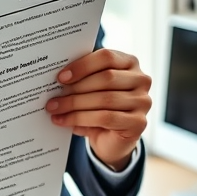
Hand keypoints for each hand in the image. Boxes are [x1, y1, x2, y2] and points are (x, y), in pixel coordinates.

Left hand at [45, 48, 151, 170]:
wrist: (110, 138)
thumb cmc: (98, 106)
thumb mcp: (89, 88)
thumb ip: (80, 78)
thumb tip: (58, 78)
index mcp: (129, 63)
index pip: (106, 57)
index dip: (82, 66)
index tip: (61, 77)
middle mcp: (141, 80)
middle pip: (106, 78)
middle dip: (75, 89)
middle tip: (53, 98)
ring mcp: (143, 101)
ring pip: (104, 99)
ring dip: (74, 104)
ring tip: (54, 109)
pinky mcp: (139, 122)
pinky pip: (106, 118)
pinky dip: (79, 119)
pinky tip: (63, 121)